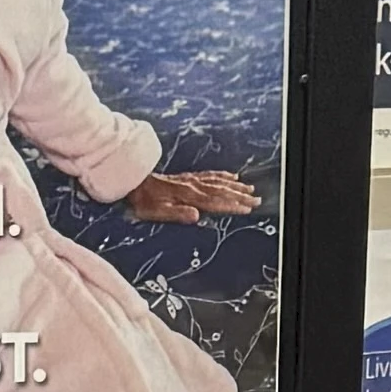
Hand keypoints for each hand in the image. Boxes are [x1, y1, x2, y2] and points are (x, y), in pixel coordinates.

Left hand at [127, 168, 257, 220]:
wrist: (133, 181)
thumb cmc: (144, 202)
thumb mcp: (157, 213)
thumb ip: (178, 214)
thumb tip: (196, 216)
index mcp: (188, 196)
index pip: (215, 202)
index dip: (232, 205)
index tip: (247, 208)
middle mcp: (193, 186)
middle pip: (222, 190)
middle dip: (240, 196)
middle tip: (257, 200)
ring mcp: (191, 180)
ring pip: (218, 182)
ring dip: (236, 186)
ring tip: (250, 189)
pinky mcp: (188, 177)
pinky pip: (210, 175)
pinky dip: (223, 176)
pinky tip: (231, 177)